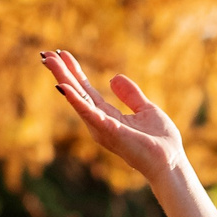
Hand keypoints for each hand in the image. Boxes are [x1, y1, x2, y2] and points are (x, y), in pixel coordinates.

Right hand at [42, 48, 186, 184]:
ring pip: (78, 99)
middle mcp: (100, 123)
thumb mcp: (146, 109)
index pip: (86, 91)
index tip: (62, 54)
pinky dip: (75, 99)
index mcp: (108, 116)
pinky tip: (63, 86)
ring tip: (50, 61)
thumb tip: (114, 78)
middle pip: (77, 93)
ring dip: (63, 79)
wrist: (171, 162)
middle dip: (62, 73)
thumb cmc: (161, 142)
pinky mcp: (110, 131)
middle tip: (46, 54)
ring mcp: (103, 128)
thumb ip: (130, 95)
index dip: (75, 73)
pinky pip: (89, 113)